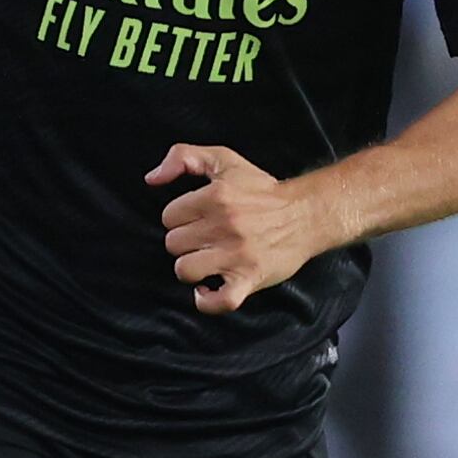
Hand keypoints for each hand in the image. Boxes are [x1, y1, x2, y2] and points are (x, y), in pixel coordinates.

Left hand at [147, 144, 328, 314]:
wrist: (306, 215)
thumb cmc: (262, 190)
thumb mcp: (223, 160)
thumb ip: (183, 157)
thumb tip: (151, 179)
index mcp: (216, 196)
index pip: (169, 216)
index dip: (179, 218)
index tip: (196, 219)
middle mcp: (224, 225)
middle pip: (173, 244)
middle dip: (185, 243)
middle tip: (203, 239)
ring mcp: (236, 255)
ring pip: (185, 270)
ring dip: (192, 268)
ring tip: (205, 261)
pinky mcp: (249, 278)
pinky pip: (218, 301)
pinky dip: (208, 301)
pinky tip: (208, 290)